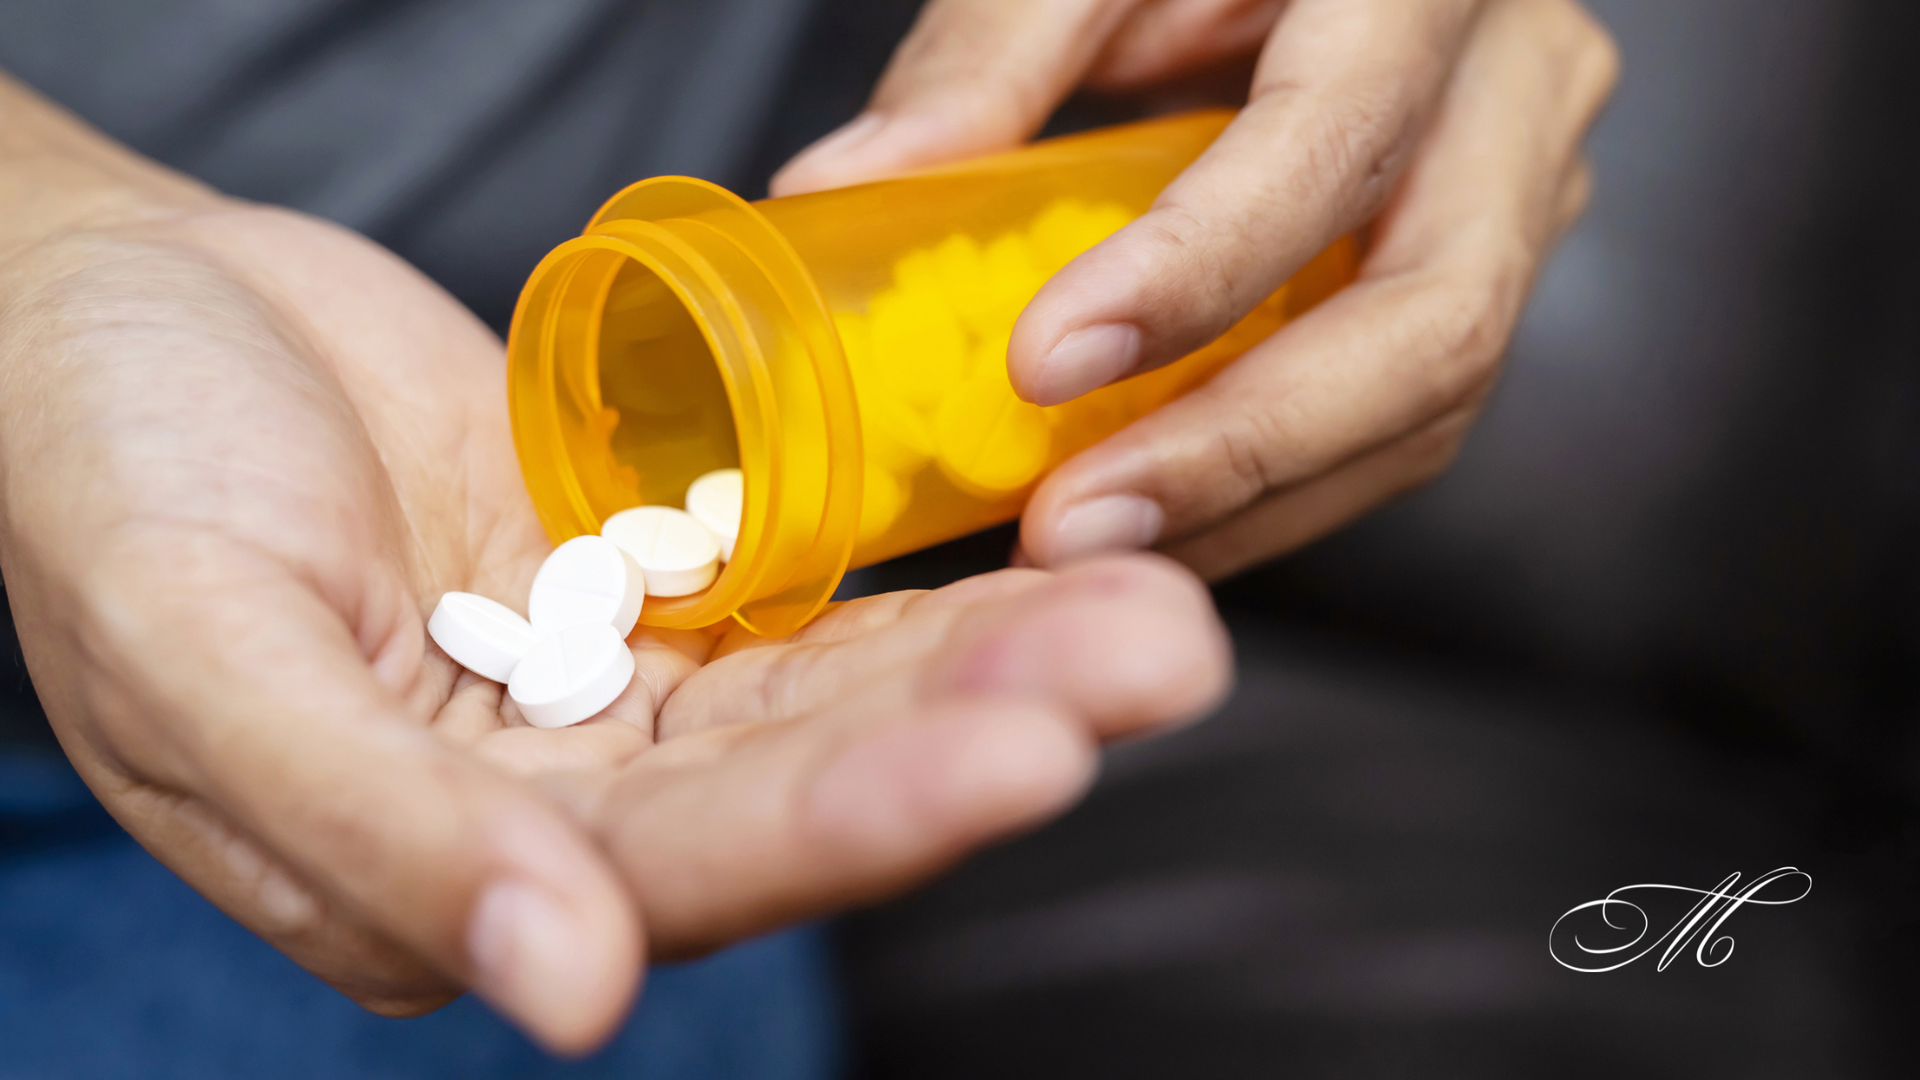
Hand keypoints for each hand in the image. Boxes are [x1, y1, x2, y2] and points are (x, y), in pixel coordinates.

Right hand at [0, 193, 1228, 1050]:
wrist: (102, 313)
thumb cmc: (102, 474)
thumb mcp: (200, 657)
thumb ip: (376, 837)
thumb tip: (565, 993)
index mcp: (432, 875)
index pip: (681, 871)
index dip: (857, 820)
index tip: (1030, 755)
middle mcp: (549, 808)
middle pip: (797, 788)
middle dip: (980, 731)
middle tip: (1157, 660)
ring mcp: (604, 695)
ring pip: (827, 700)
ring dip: (989, 662)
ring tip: (1152, 620)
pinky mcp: (639, 589)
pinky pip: (800, 605)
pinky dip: (917, 595)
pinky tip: (1046, 574)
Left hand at [773, 0, 1616, 577]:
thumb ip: (991, 51)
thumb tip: (848, 187)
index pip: (1330, 143)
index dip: (1193, 271)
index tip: (1044, 362)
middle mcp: (1512, 87)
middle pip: (1430, 322)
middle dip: (1237, 451)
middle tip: (1073, 522)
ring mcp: (1524, 184)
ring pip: (1429, 399)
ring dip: (1253, 498)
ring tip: (1094, 538)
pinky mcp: (1492, 258)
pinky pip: (1404, 412)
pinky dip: (1280, 486)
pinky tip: (1166, 514)